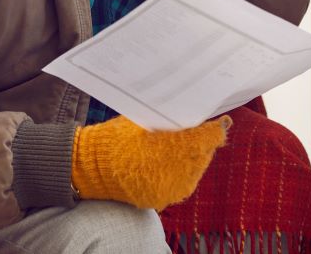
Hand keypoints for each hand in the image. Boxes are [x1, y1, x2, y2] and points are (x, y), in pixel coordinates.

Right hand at [71, 115, 230, 210]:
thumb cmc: (117, 136)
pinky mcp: (162, 198)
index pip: (207, 138)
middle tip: (199, 129)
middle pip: (204, 154)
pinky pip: (182, 183)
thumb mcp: (145, 118)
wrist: (90, 166)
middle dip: (203, 142)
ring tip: (183, 145)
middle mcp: (174, 172)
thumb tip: (199, 113)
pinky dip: (181, 171)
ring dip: (193, 157)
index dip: (215, 128)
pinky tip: (173, 161)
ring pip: (196, 169)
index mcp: (171, 147)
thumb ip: (173, 117)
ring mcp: (169, 188)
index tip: (220, 120)